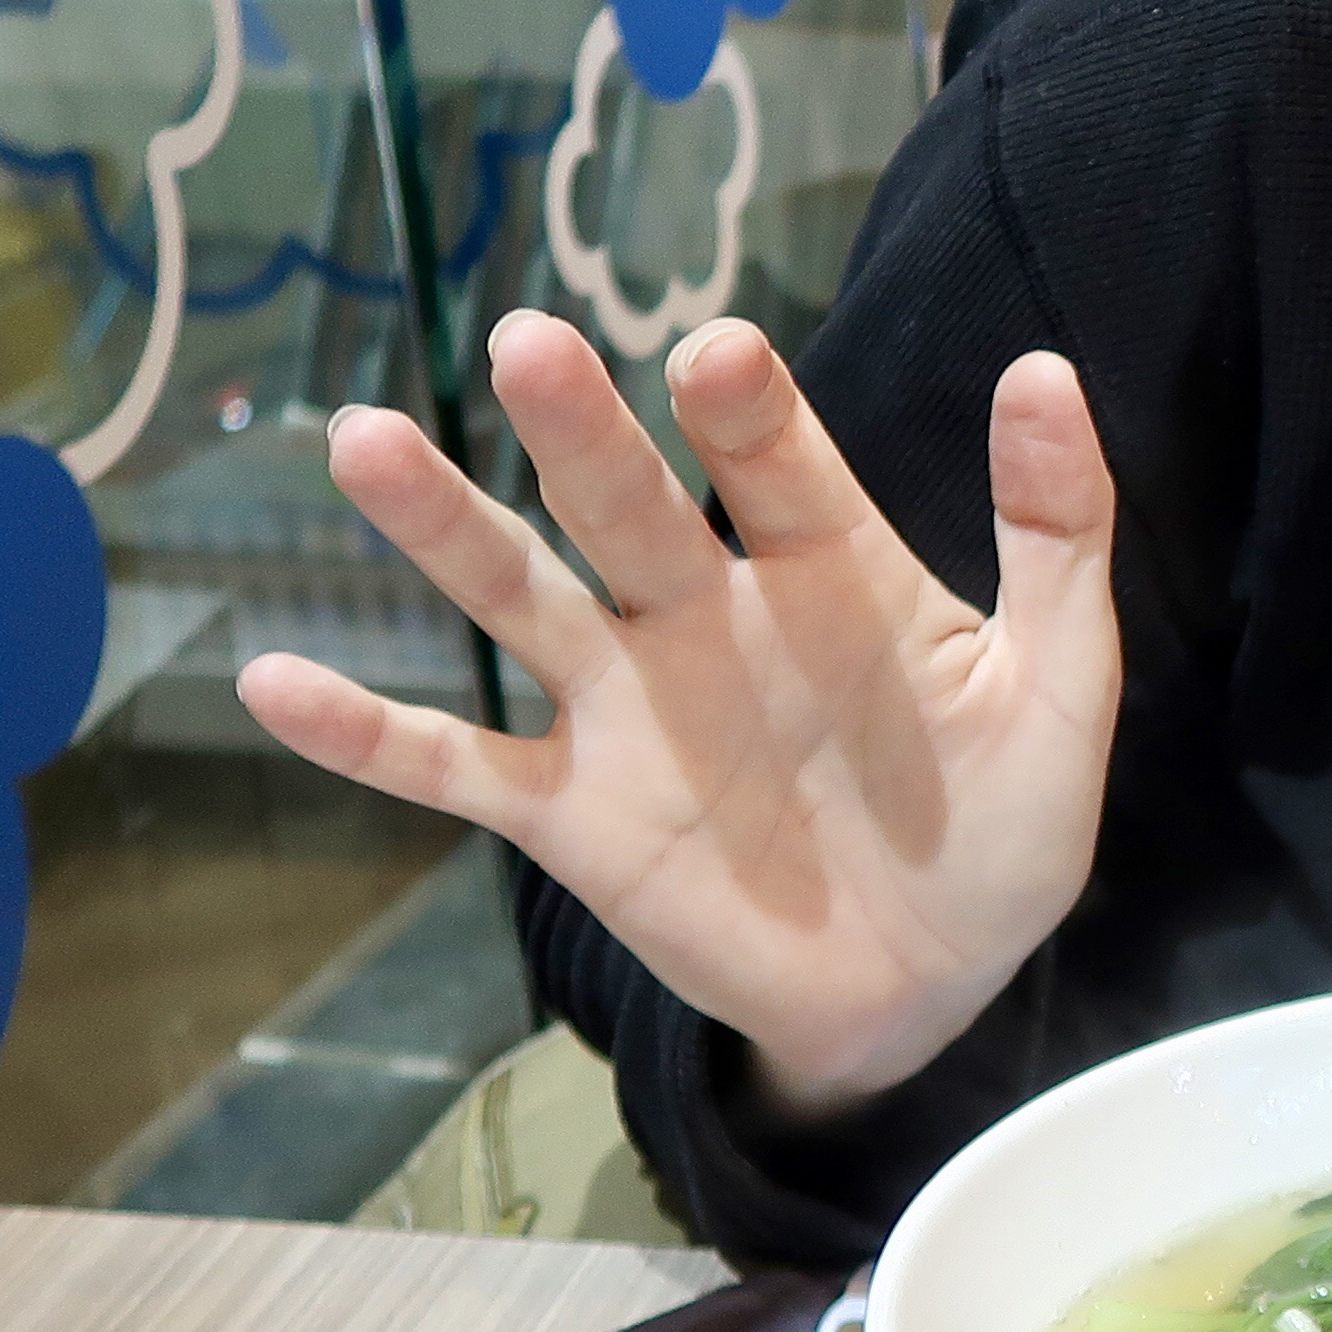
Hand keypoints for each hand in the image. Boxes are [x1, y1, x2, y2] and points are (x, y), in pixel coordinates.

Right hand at [238, 310, 1121, 1115]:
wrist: (932, 987)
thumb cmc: (997, 825)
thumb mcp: (1057, 691)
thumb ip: (1058, 539)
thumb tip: (1045, 373)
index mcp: (828, 565)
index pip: (780, 466)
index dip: (749, 413)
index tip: (718, 355)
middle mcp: (706, 610)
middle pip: (627, 504)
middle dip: (578, 430)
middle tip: (528, 344)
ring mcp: (628, 708)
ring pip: (519, 599)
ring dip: (443, 526)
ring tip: (364, 442)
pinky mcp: (574, 816)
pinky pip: (456, 768)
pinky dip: (366, 734)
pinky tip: (273, 680)